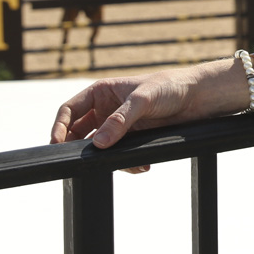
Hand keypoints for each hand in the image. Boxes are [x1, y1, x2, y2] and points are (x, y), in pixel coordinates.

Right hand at [49, 67, 212, 167]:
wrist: (198, 98)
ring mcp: (118, 127)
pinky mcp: (133, 140)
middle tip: (81, 162)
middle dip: (79, 149)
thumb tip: (100, 143)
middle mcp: (105, 110)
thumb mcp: (143, 99)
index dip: (59, 127)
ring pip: (99, 150)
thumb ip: (121, 120)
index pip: (69, 111)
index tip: (55, 144)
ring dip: (107, 159)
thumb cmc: (170, 87)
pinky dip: (127, 164)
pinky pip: (119, 157)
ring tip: (126, 163)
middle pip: (77, 134)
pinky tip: (142, 166)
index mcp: (101, 93)